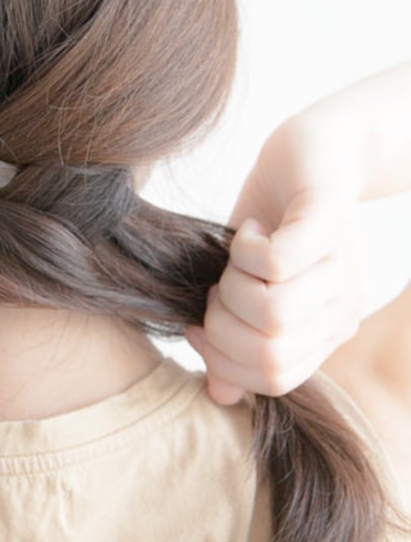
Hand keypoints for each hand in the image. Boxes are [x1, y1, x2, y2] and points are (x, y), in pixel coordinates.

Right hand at [186, 115, 364, 404]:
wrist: (319, 148)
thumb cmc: (276, 216)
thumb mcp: (247, 282)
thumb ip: (237, 335)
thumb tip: (218, 393)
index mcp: (325, 329)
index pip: (274, 380)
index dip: (224, 360)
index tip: (200, 325)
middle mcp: (340, 306)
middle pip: (269, 354)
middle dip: (221, 324)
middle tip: (219, 284)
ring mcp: (339, 265)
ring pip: (272, 313)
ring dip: (232, 283)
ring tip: (236, 255)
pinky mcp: (326, 220)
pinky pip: (279, 262)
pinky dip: (247, 249)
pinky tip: (251, 229)